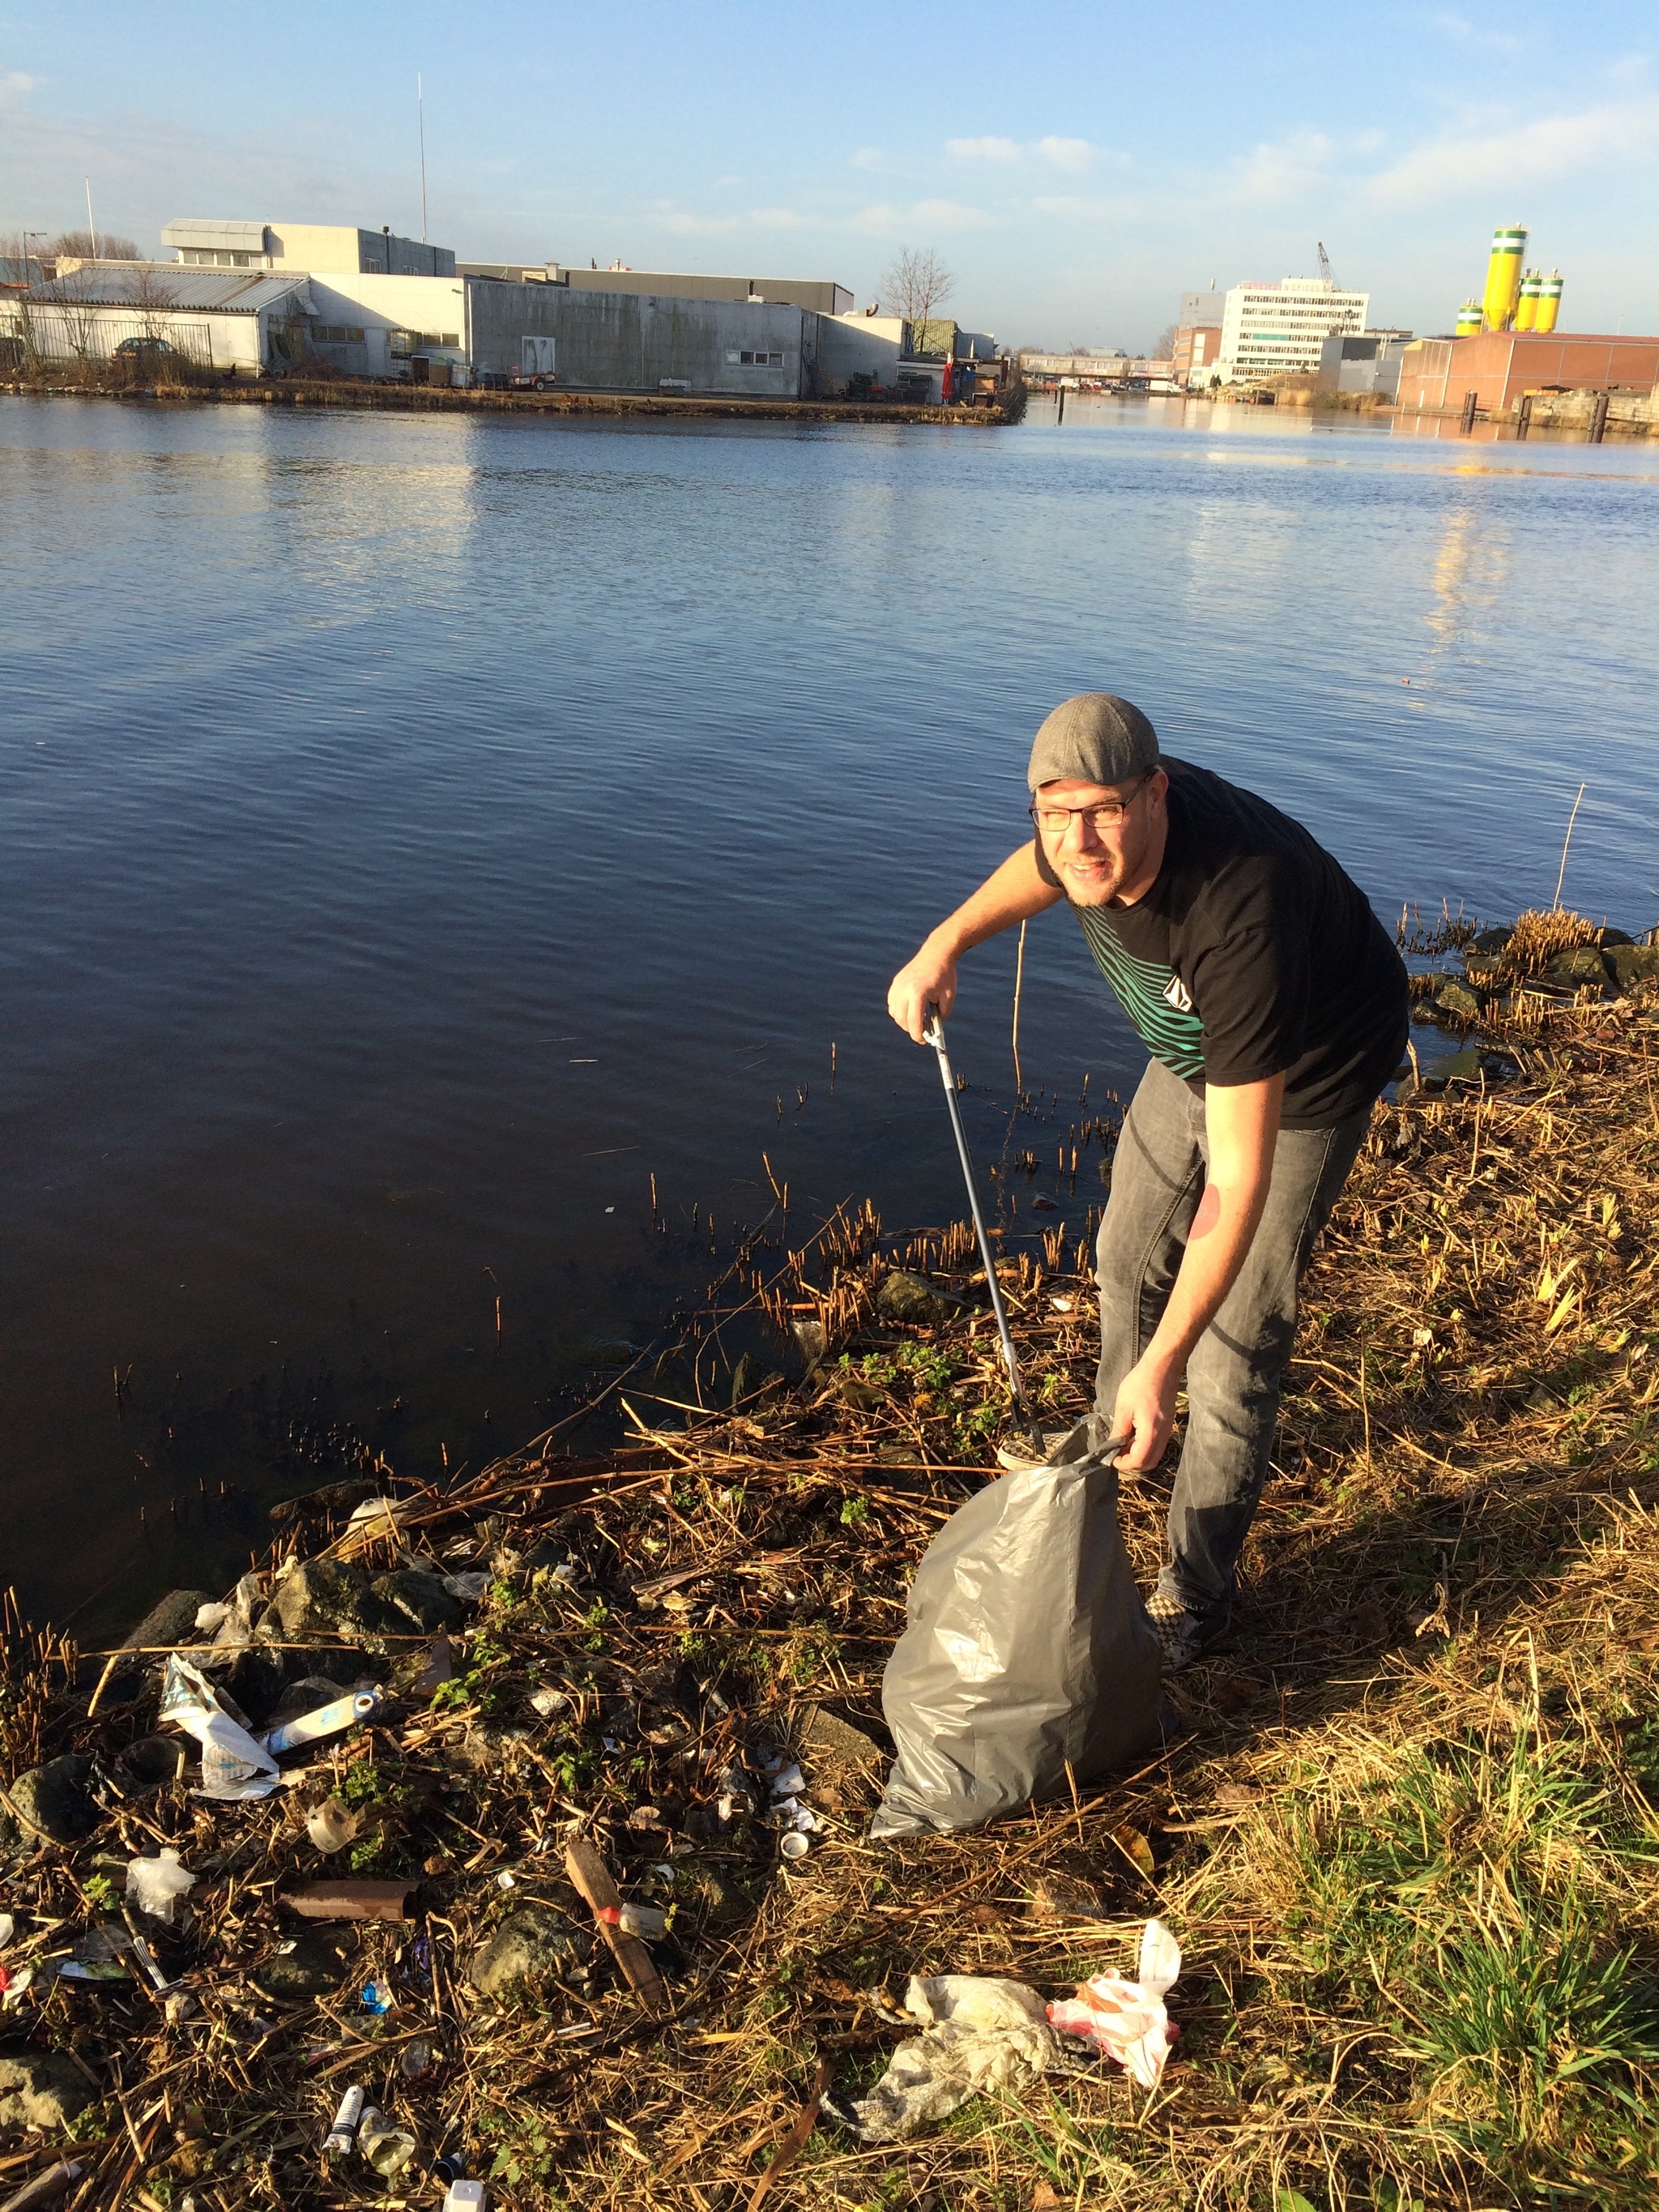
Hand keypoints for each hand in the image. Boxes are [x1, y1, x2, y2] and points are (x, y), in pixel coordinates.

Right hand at [886, 938, 957, 1043]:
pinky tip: (910, 1009)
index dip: (918, 1035)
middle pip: (901, 1020)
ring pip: (894, 1013)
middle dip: (911, 1030)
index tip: (924, 1041)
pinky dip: (899, 1011)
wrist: (936, 953)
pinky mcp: (895, 983)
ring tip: (918, 1019)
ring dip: (904, 1021)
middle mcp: (904, 989)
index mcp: (917, 993)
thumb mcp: (949, 997)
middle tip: (923, 1033)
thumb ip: (942, 1015)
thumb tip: (934, 1030)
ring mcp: (897, 986)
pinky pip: (892, 1004)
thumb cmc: (945, 975)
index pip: (913, 1022)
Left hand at [1109, 1353, 1178, 1473]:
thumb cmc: (1140, 1384)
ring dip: (1138, 1456)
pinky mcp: (1167, 1426)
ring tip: (1122, 1444)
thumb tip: (1112, 1448)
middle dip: (1131, 1464)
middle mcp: (1163, 1435)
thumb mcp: (1123, 1408)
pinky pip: (1157, 1445)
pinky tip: (1132, 1436)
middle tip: (1115, 1454)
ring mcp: (1167, 1431)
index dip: (1123, 1464)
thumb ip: (1118, 1431)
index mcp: (1151, 1432)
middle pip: (1149, 1463)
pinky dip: (1144, 1447)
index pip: (1139, 1460)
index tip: (1111, 1458)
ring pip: (1154, 1456)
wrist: (1162, 1368)